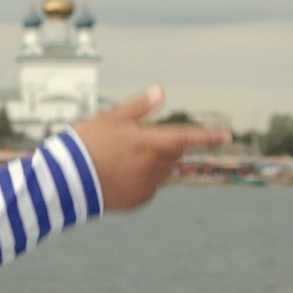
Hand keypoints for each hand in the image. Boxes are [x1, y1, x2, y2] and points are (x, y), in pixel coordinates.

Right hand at [71, 86, 229, 210]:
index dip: (209, 136)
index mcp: (151, 144)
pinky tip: (116, 175)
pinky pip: (148, 187)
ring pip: (160, 171)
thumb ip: (139, 107)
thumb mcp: (111, 118)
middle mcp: (155, 167)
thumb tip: (161, 91)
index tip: (228, 135)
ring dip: (150, 163)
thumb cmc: (87, 144)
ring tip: (118, 159)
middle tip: (132, 141)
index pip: (188, 137)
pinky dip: (140, 179)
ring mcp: (147, 187)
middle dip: (162, 146)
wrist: (65, 182)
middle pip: (171, 154)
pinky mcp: (138, 201)